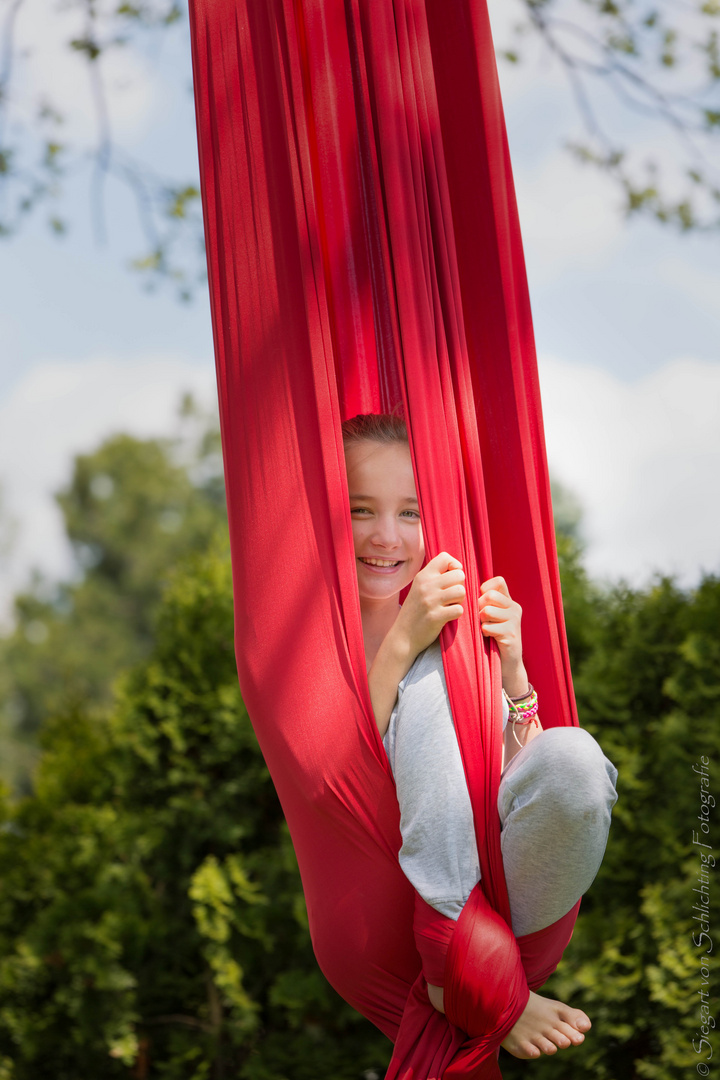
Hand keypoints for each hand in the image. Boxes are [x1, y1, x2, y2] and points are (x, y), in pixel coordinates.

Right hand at [394, 552, 465, 657]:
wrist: (402, 636)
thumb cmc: (416, 611)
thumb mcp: (419, 588)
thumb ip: (434, 577)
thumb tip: (457, 568)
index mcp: (423, 576)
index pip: (445, 557)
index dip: (454, 566)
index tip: (451, 579)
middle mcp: (426, 586)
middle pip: (459, 575)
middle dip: (459, 586)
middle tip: (451, 596)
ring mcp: (430, 601)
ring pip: (461, 591)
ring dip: (459, 600)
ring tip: (450, 605)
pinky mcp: (435, 617)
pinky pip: (459, 609)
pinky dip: (456, 614)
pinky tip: (447, 616)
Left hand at [478, 576, 527, 695]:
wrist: (507, 663)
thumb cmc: (492, 637)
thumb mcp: (489, 617)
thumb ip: (483, 602)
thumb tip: (463, 588)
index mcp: (509, 601)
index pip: (498, 581)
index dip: (485, 588)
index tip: (480, 602)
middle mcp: (515, 608)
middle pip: (490, 595)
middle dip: (479, 607)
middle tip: (480, 619)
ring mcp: (515, 621)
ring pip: (487, 611)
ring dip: (481, 621)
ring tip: (485, 629)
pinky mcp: (512, 634)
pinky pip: (488, 627)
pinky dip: (484, 633)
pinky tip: (488, 638)